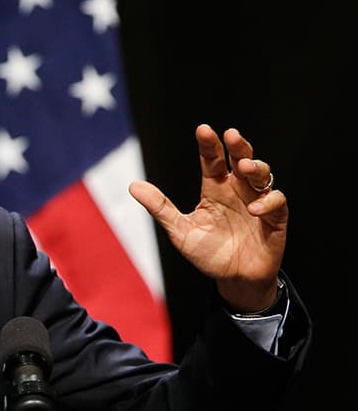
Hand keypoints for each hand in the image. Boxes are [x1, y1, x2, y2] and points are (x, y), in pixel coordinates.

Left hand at [129, 124, 287, 312]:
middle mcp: (237, 191)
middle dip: (238, 146)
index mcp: (215, 189)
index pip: (212, 161)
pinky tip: (253, 208)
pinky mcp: (274, 219)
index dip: (209, 145)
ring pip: (262, 176)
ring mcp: (257, 203)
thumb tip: (133, 186)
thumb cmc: (208, 253)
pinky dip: (267, 202)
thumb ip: (160, 208)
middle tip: (231, 135)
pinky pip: (276, 202)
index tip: (203, 130)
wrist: (232, 280)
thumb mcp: (180, 231)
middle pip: (241, 159)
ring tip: (244, 166)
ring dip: (256, 168)